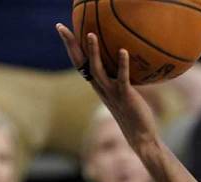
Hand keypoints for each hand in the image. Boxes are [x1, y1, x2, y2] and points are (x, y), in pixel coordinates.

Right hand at [55, 24, 160, 148]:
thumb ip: (120, 79)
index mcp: (98, 86)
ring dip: (93, 52)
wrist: (140, 136)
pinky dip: (122, 64)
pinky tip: (123, 51)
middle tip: (60, 26)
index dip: (70, 47)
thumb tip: (126, 61)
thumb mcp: (123, 93)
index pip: (79, 63)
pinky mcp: (125, 96)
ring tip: (90, 34)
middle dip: (70, 45)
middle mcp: (100, 88)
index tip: (63, 30)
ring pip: (96, 70)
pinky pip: (122, 78)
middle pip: (80, 63)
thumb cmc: (134, 114)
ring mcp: (111, 92)